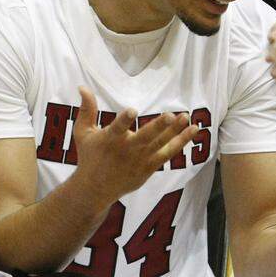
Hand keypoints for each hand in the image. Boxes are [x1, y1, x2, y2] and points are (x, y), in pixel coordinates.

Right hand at [71, 87, 197, 201]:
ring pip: (161, 144)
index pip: (117, 128)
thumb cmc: (89, 157)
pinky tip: (193, 129)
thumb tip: (82, 87)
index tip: (132, 111)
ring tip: (186, 117)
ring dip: (175, 131)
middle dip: (158, 127)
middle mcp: (127, 150)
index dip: (124, 120)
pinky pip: (169, 153)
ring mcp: (140, 159)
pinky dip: (181, 142)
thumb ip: (86, 110)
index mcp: (110, 140)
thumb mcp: (83, 133)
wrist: (95, 189)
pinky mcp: (150, 167)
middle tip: (170, 115)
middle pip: (145, 137)